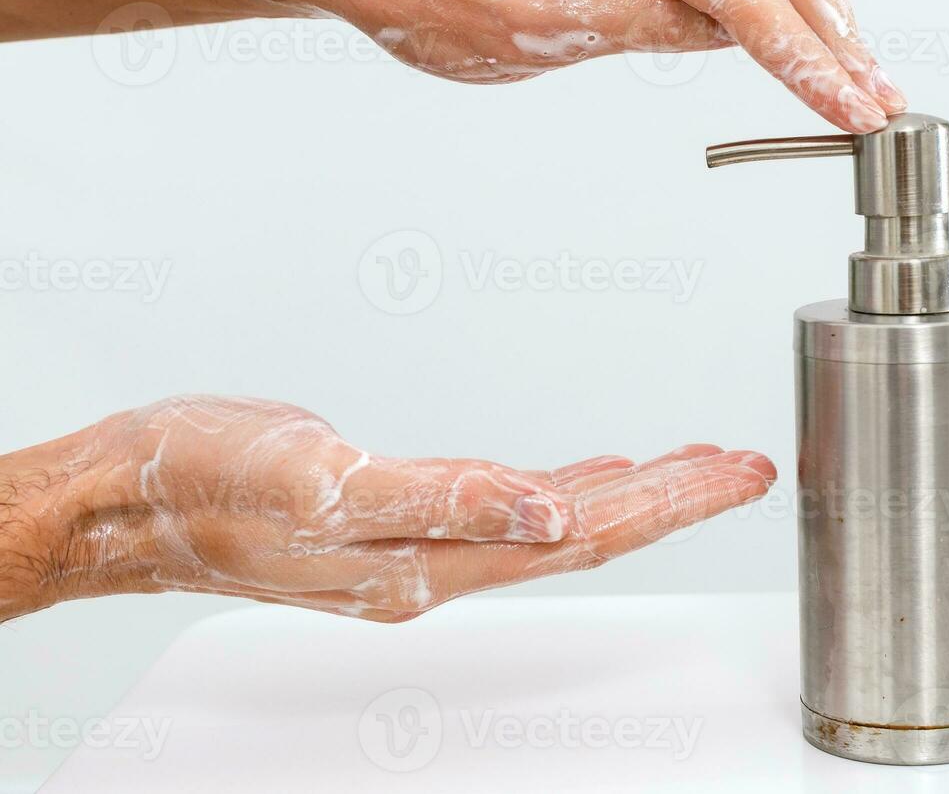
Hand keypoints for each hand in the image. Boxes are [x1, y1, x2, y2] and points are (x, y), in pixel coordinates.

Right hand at [0, 397, 774, 622]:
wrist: (126, 497)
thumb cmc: (205, 483)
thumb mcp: (319, 482)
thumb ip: (442, 498)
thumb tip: (546, 508)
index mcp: (431, 558)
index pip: (585, 530)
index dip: (669, 501)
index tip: (738, 471)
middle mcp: (439, 560)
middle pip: (588, 529)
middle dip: (676, 497)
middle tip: (747, 465)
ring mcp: (421, 543)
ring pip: (557, 519)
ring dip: (634, 492)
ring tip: (698, 463)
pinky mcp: (399, 515)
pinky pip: (510, 505)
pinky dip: (568, 486)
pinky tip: (591, 472)